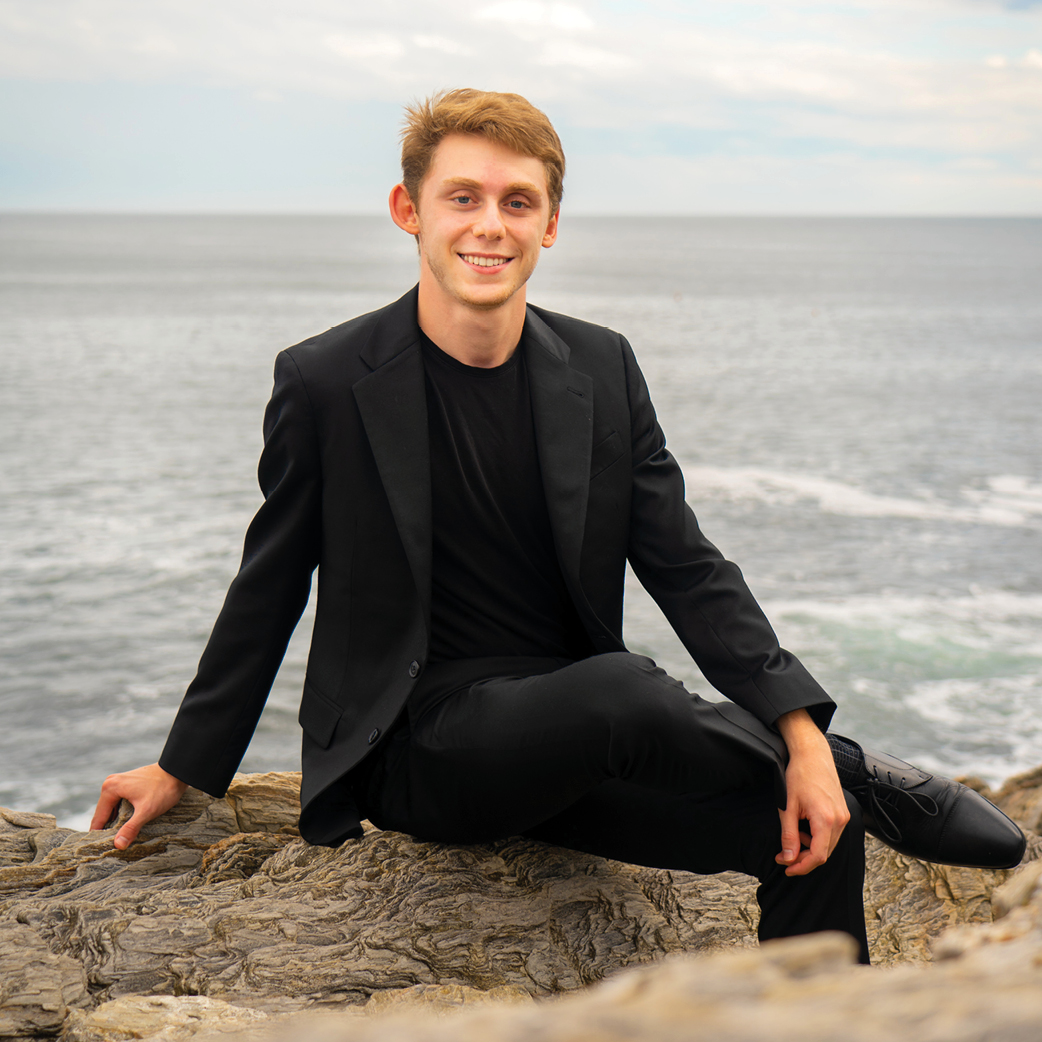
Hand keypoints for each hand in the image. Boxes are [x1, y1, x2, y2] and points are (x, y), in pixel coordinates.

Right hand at [90, 763, 188, 849]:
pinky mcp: (128, 783)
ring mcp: (119, 782)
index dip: (100, 835)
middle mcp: (110, 783)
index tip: (103, 849)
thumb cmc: (163, 789)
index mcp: (110, 789)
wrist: (178, 770)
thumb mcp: (147, 811)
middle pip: (104, 813)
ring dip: (117, 821)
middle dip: (109, 829)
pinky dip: (123, 813)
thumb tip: (118, 845)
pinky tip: (130, 823)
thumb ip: (131, 828)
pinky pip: (120, 802)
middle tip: (116, 846)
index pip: (98, 818)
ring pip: (112, 808)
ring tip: (123, 838)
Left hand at [774, 709, 849, 876]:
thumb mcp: (788, 807)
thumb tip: (788, 858)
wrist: (812, 754)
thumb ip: (789, 835)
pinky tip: (804, 828)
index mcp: (826, 820)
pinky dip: (818, 838)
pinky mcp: (842, 812)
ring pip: (829, 845)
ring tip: (793, 836)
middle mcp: (840, 820)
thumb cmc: (799, 776)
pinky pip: (832, 834)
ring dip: (810, 848)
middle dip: (803, 859)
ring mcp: (844, 816)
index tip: (786, 868)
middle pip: (824, 853)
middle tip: (783, 856)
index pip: (818, 856)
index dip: (802, 867)